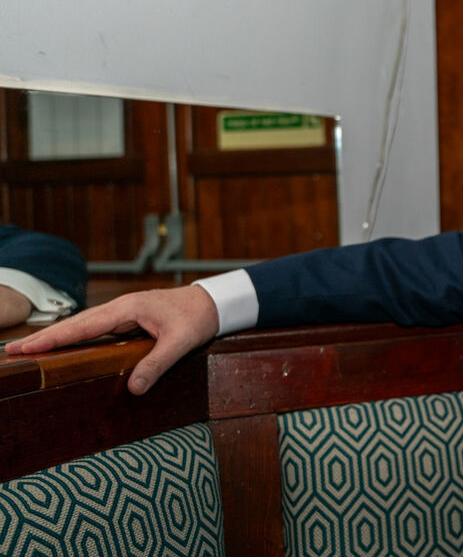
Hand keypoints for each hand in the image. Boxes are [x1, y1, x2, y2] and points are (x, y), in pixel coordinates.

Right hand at [4, 285, 218, 394]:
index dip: (54, 338)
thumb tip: (133, 389)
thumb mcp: (181, 343)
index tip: (27, 347)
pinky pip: (95, 328)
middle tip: (14, 351)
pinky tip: (64, 345)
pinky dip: (75, 335)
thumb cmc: (198, 318)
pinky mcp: (129, 318)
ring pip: (83, 324)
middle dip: (44, 337)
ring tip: (30, 349)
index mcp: (128, 309)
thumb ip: (157, 364)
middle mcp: (121, 307)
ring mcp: (124, 311)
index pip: (84, 325)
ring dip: (57, 335)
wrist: (213, 302)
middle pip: (76, 323)